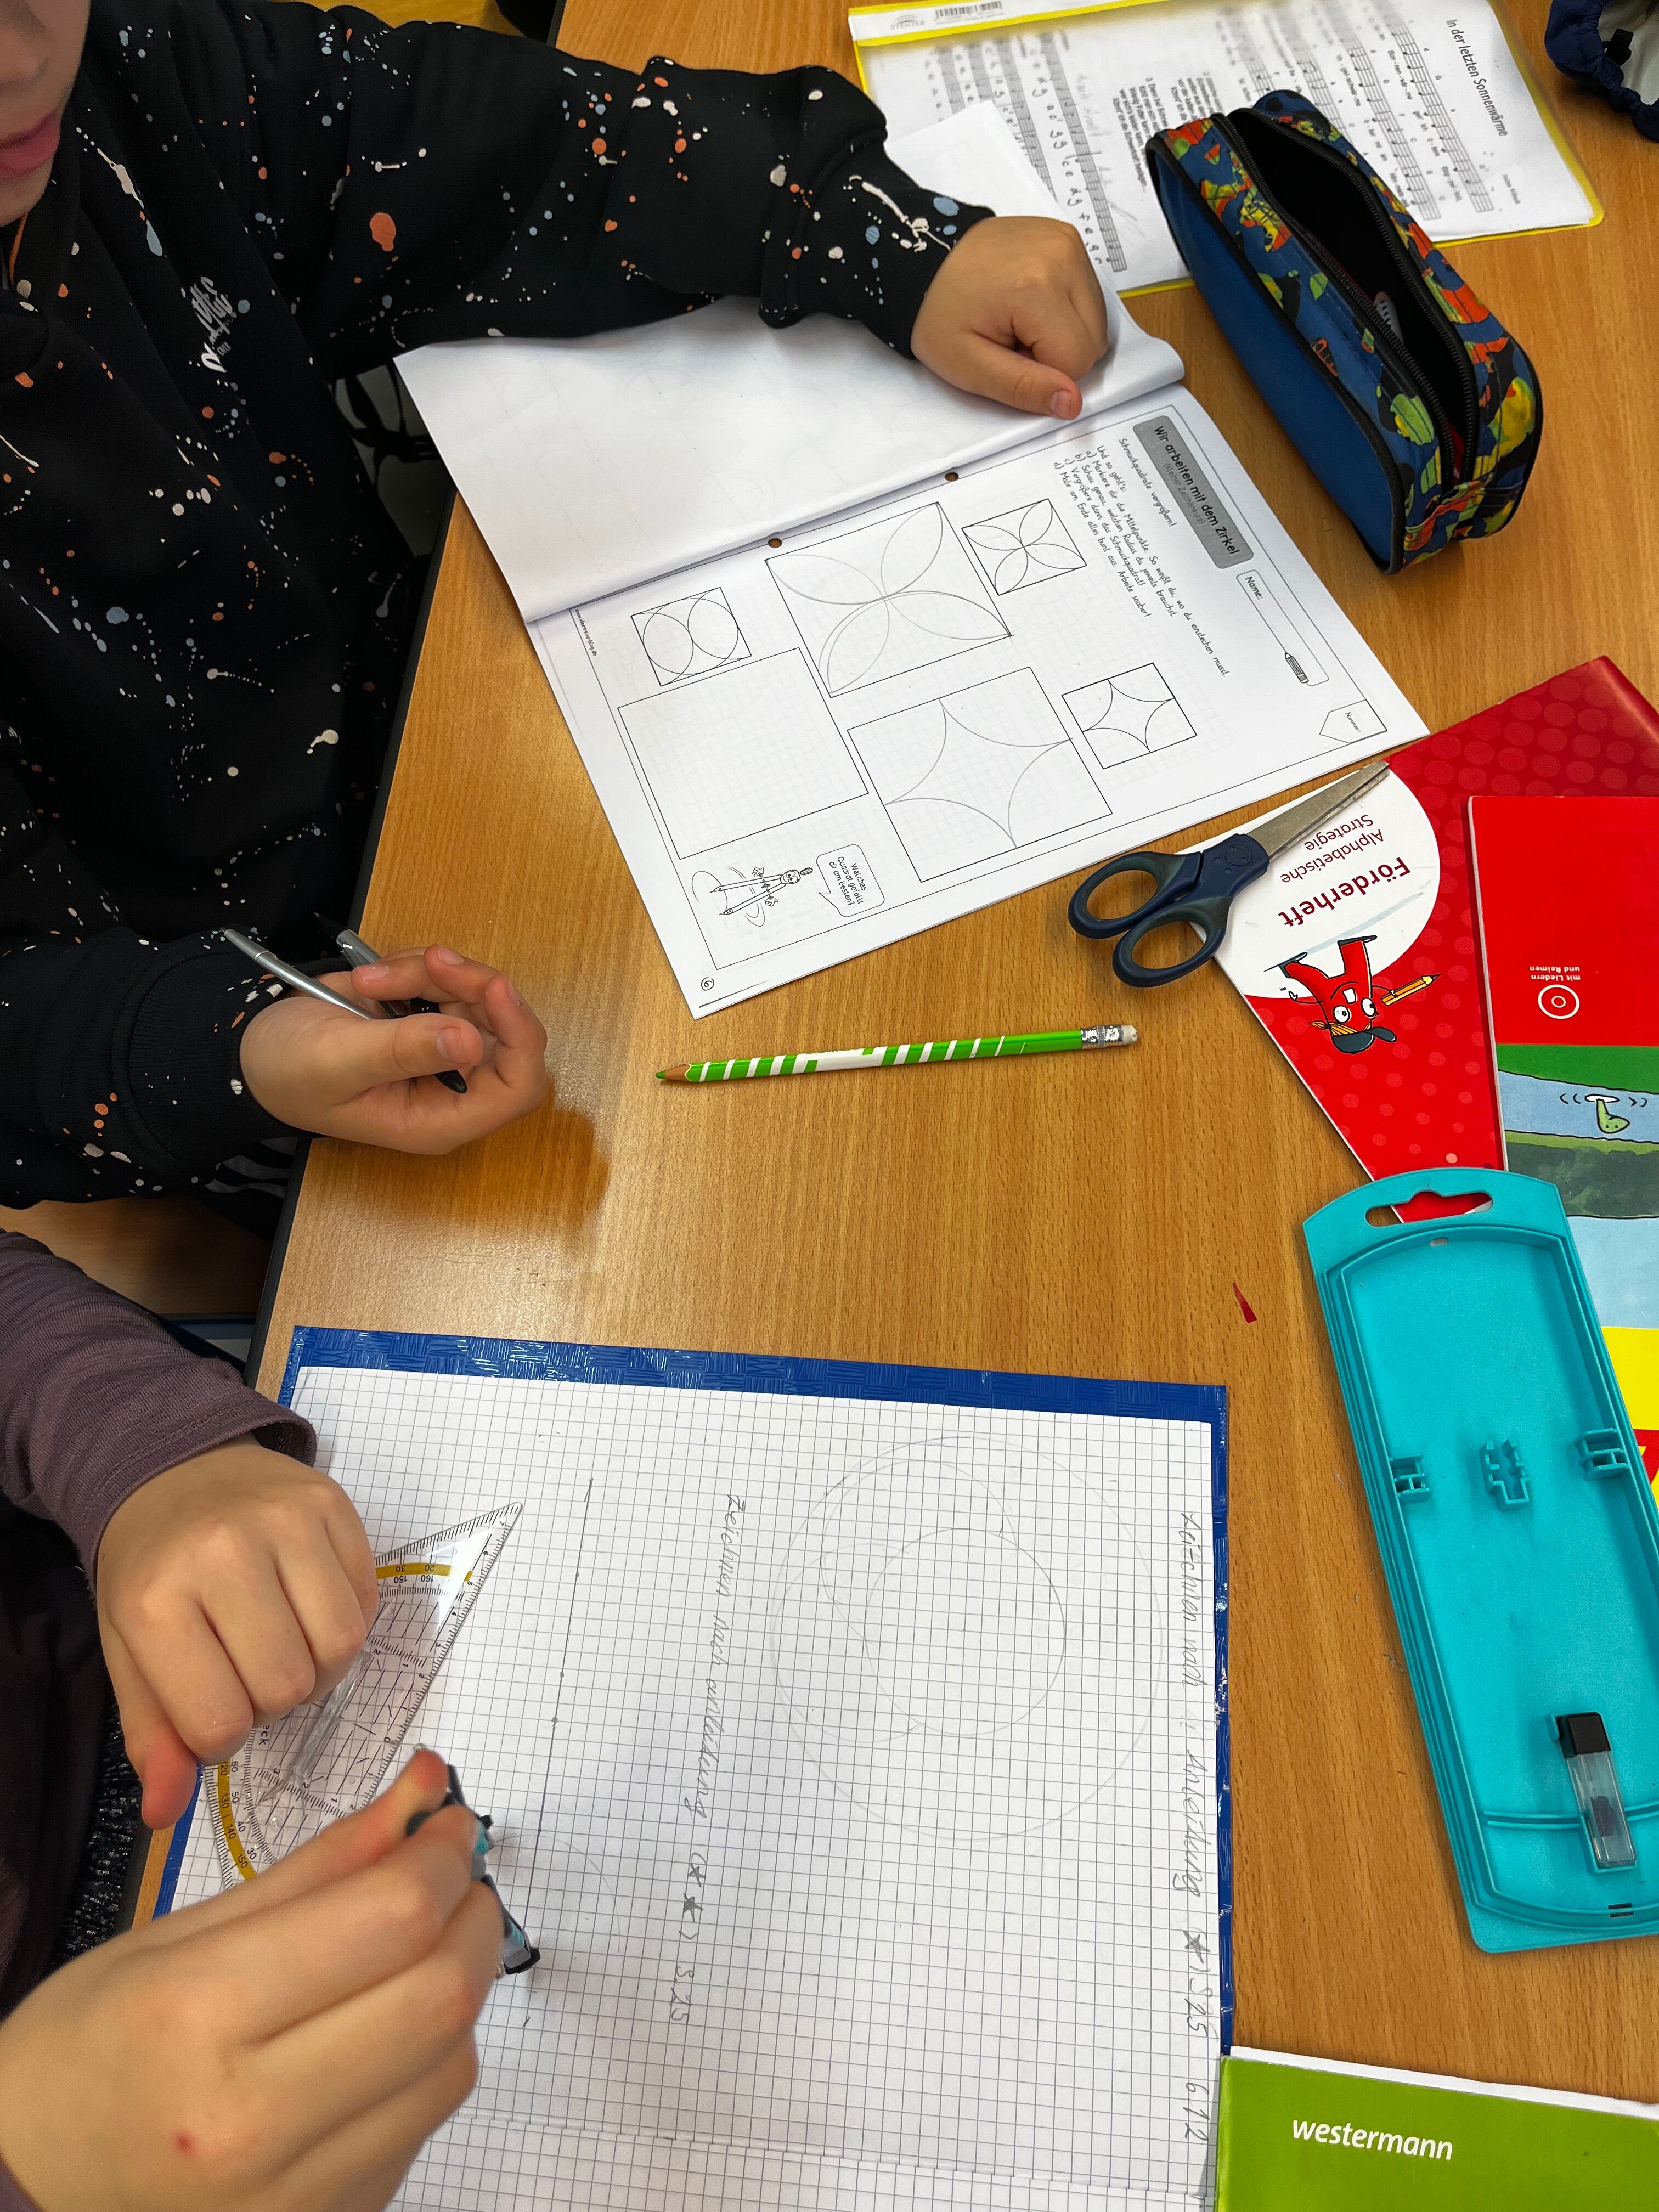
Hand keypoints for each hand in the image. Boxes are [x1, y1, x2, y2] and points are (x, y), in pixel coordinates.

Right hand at [0, 1752, 500, 2211]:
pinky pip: (422, 2128)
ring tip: (420, 1947)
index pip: (389, 1918)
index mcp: (199, 2016)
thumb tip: (421, 1792)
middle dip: (469, 1912)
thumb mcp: (176, 1935)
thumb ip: (317, 1867)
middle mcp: (250, 2117)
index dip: (441, 1854)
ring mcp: (291, 2190)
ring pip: (451, 2065)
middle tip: (450, 1875)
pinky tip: (387, 2027)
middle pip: (438, 1994)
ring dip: (461, 1986)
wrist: (23, 2188)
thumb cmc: (83, 2056)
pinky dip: (429, 2060)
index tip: (446, 1823)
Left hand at [97, 1440, 377, 1828]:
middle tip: (250, 1671)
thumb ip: (153, 1735)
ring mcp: (283, 1522)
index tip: (212, 1705)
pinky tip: (309, 1608)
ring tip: (285, 1644)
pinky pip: (367, 1603)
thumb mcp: (130, 1653)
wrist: (174, 1469)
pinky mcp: (331, 1504)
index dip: (222, 1735)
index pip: (219, 1722)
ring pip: (340, 1649)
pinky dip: (345, 1623)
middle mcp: (222, 1554)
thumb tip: (163, 1815)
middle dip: (272, 1700)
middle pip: (288, 1687)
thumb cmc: (152, 1571)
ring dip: (317, 1667)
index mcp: (156, 1601)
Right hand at [239, 943, 549, 1154]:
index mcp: (441, 1118)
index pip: (518, 1087)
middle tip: (428, 962)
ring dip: (430, 973)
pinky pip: (450, 979)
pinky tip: (372, 978)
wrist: (256, 1048)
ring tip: (369, 979)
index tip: (494, 987)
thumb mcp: (338, 1062)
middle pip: (506, 1030)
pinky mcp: (432, 1015)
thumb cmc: (290, 1072)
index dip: (519, 1037)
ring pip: (476, 995)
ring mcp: (445, 1048)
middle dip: (471, 988)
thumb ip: (402, 1052)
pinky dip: (417, 966)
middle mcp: (454, 1086)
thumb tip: (469, 1041)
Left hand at [910, 215, 1109, 419]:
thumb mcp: (971, 366)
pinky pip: (1087, 294)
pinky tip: (1028, 301)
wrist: (922, 258)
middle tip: (1011, 338)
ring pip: (1095, 321)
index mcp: (1036, 288)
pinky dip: (1063, 308)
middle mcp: (1061, 257)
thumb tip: (1072, 403)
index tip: (1007, 354)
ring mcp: (1067, 243)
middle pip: (1093, 342)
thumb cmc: (938, 311)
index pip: (1076, 362)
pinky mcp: (1067, 238)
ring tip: (1018, 318)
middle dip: (1055, 353)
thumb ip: (1024, 389)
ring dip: (1062, 332)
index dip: (1042, 372)